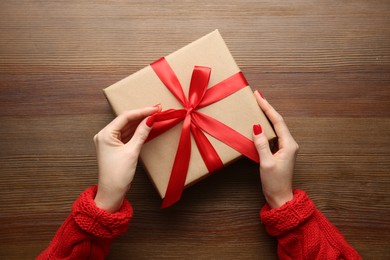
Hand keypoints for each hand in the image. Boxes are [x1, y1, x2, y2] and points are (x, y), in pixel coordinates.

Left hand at [93, 105, 160, 211]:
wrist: (111, 193)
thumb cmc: (118, 174)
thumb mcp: (132, 152)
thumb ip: (141, 133)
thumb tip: (151, 119)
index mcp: (105, 134)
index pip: (125, 117)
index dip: (142, 111)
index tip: (156, 108)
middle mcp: (105, 135)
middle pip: (126, 120)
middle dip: (142, 115)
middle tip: (157, 109)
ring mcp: (109, 141)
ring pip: (127, 127)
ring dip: (140, 122)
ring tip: (155, 116)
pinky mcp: (114, 147)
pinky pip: (127, 135)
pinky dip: (137, 131)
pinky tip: (147, 126)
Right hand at [252, 91, 298, 207]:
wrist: (280, 197)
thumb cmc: (274, 182)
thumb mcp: (266, 163)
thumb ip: (262, 145)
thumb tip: (256, 127)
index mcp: (289, 144)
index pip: (277, 121)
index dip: (267, 107)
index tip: (258, 96)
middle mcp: (289, 144)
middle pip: (277, 121)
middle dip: (267, 108)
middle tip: (257, 97)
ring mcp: (285, 148)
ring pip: (275, 127)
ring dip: (266, 116)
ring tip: (257, 106)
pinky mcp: (280, 152)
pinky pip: (272, 135)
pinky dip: (265, 127)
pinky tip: (258, 124)